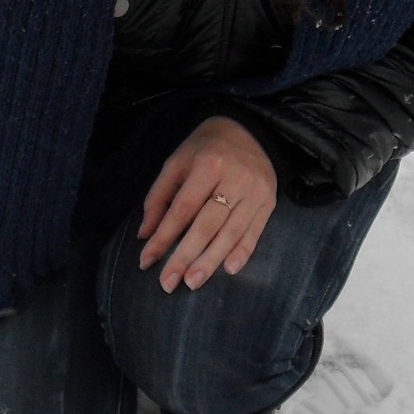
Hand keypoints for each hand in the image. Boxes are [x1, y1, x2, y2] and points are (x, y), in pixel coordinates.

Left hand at [138, 116, 276, 292]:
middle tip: (168, 283)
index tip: (147, 260)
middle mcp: (235, 178)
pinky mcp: (269, 202)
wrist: (249, 129)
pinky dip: (242, 252)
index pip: (182, 209)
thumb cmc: (205, 148)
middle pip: (207, 225)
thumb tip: (145, 235)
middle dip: (185, 256)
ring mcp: (255, 191)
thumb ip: (159, 197)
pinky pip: (255, 231)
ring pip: (231, 232)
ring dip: (211, 261)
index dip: (164, 237)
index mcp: (208, 165)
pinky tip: (228, 269)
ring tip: (192, 282)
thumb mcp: (176, 163)